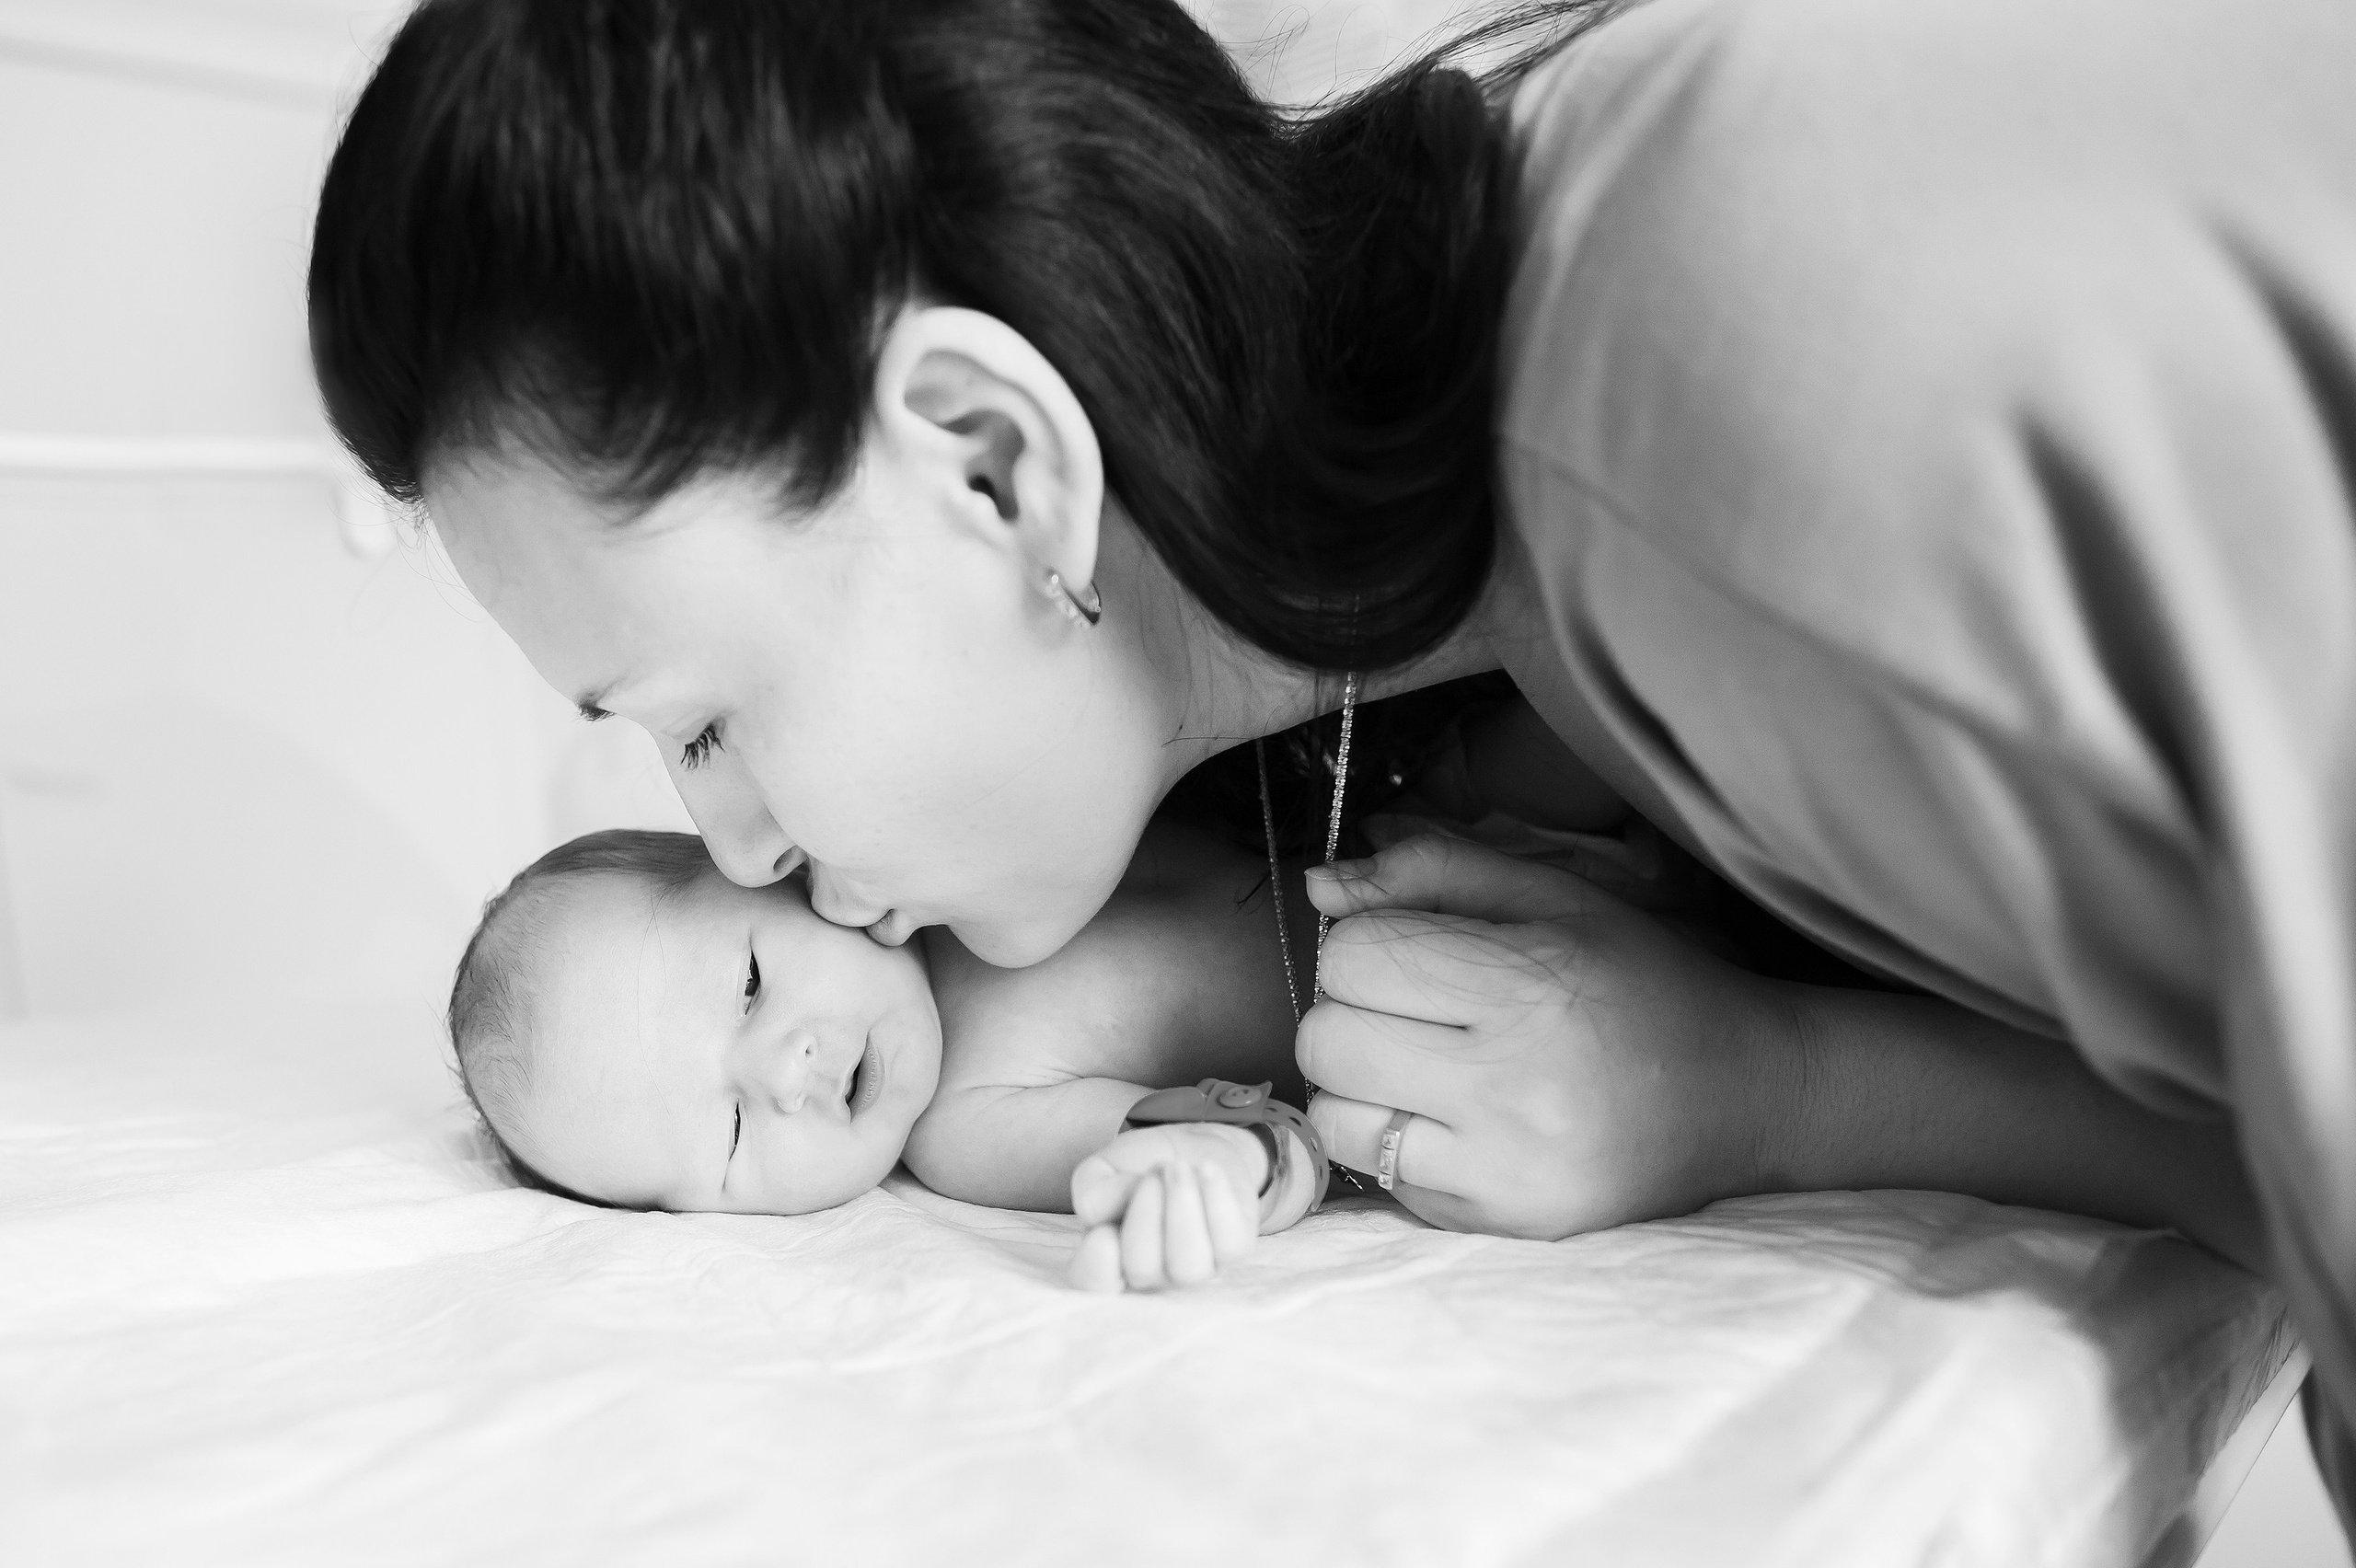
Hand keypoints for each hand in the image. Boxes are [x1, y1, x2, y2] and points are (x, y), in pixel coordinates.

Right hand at [1068, 1122, 1265, 1291]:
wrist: (1193, 1146)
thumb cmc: (1140, 1164)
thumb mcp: (1106, 1166)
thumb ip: (1091, 1187)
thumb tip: (1095, 1211)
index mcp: (1111, 1259)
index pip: (1097, 1286)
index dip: (1098, 1268)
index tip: (1103, 1232)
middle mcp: (1152, 1275)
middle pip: (1143, 1270)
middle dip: (1146, 1212)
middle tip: (1152, 1173)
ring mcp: (1193, 1268)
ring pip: (1188, 1266)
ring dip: (1181, 1206)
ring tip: (1178, 1167)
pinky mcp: (1231, 1251)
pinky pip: (1228, 1244)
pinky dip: (1217, 1198)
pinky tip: (1205, 1168)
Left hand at [1300, 834, 1800, 1239]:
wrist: (1746, 1098)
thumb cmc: (1644, 981)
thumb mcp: (1557, 897)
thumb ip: (1434, 873)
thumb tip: (1319, 885)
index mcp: (1530, 985)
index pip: (1353, 958)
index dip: (1367, 946)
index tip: (1416, 953)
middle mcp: (1514, 1086)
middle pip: (1326, 1040)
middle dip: (1350, 1014)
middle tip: (1413, 1012)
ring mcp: (1505, 1169)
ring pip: (1334, 1120)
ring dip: (1358, 1086)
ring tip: (1423, 1068)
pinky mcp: (1502, 1223)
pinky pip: (1379, 1179)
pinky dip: (1396, 1144)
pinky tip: (1457, 1120)